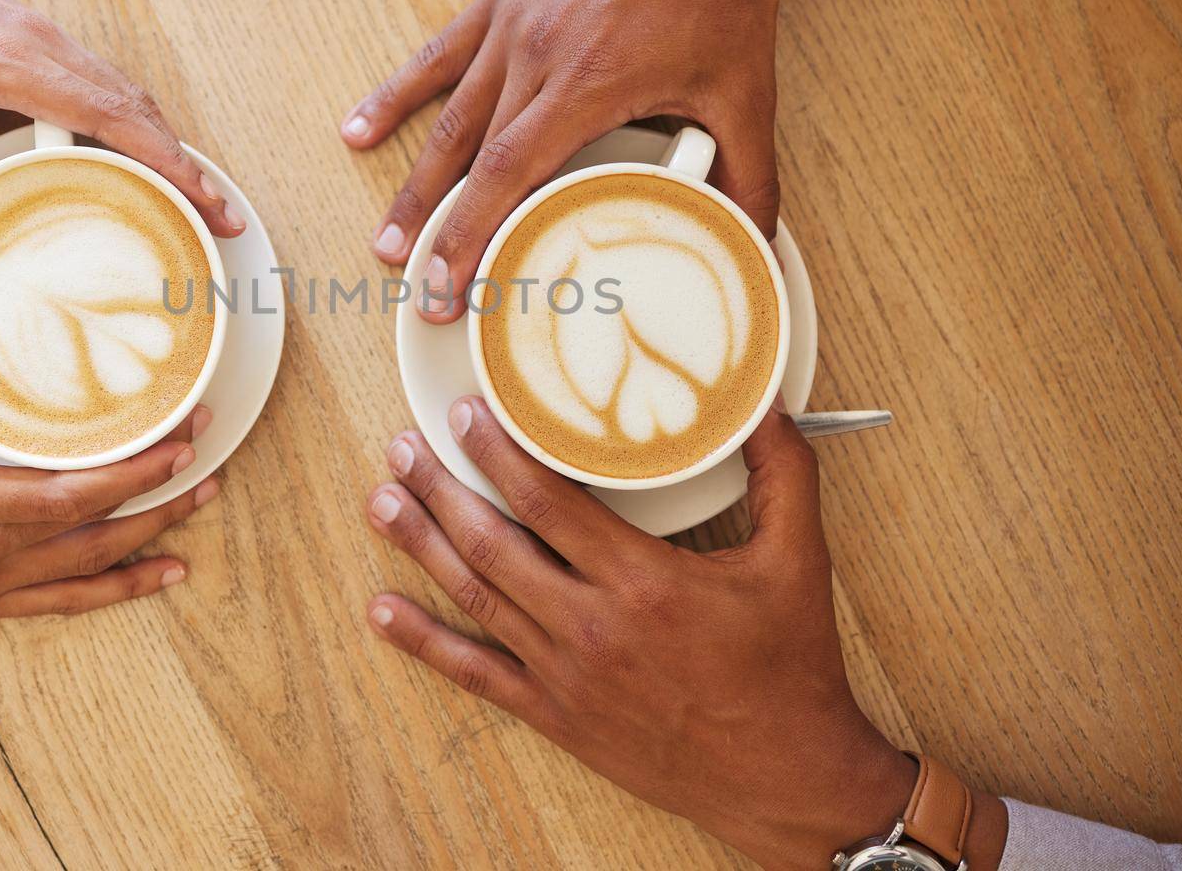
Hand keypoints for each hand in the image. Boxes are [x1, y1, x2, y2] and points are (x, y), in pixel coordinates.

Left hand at [0, 0, 246, 234]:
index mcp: (18, 62)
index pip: (115, 118)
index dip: (167, 162)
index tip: (203, 197)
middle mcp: (47, 45)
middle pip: (139, 108)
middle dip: (186, 163)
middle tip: (220, 212)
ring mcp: (49, 35)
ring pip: (128, 92)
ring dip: (166, 141)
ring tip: (195, 192)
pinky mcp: (42, 35)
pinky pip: (105, 80)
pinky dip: (135, 119)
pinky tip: (142, 150)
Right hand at [0, 316, 219, 652]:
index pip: (72, 492)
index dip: (135, 470)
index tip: (181, 439)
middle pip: (99, 527)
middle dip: (163, 491)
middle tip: (211, 454)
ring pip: (93, 566)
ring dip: (155, 536)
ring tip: (205, 502)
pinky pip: (66, 602)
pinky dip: (120, 591)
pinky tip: (160, 577)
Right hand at [341, 0, 866, 321]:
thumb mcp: (746, 92)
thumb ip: (750, 175)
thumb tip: (751, 241)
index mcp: (590, 83)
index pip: (512, 175)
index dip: (475, 238)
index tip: (454, 290)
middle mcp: (538, 54)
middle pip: (468, 159)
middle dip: (437, 232)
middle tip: (415, 292)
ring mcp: (512, 22)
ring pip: (446, 117)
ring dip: (413, 184)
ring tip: (386, 241)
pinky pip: (437, 53)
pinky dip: (394, 96)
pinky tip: (355, 131)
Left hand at [363, 399, 922, 868]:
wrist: (786, 777)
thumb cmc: (790, 669)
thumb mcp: (799, 560)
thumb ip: (782, 474)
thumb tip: (764, 403)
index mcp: (643, 580)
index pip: (547, 500)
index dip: (497, 452)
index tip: (463, 415)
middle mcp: (592, 625)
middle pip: (493, 543)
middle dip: (440, 489)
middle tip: (402, 447)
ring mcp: (566, 674)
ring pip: (476, 597)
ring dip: (422, 547)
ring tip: (382, 502)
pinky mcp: (557, 716)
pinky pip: (476, 673)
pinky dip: (424, 642)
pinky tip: (383, 612)